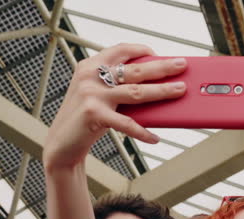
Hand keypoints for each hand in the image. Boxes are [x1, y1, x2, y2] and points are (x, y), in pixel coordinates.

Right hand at [43, 44, 186, 170]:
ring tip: (180, 91)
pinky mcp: (93, 114)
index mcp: (90, 66)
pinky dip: (143, 132)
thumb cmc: (86, 118)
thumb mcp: (99, 95)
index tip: (160, 54)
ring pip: (136, 92)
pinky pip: (126, 123)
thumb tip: (156, 86)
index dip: (142, 50)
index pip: (120, 50)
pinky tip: (155, 137)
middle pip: (135, 70)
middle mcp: (90, 76)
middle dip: (162, 67)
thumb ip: (118, 87)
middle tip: (181, 65)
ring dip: (162, 92)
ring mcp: (91, 94)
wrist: (62, 142)